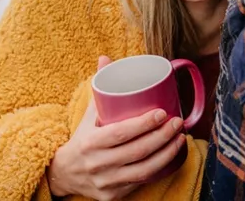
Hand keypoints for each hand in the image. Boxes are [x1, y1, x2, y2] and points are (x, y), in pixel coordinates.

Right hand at [48, 56, 186, 200]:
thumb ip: (99, 87)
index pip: (120, 133)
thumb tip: (105, 58)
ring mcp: (106, 183)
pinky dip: (159, 169)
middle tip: (178, 122)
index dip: (144, 124)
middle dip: (162, 137)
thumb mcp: (87, 114)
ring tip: (180, 138)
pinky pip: (140, 182)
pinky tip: (171, 156)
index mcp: (90, 143)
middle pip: (137, 151)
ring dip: (166, 154)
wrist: (63, 174)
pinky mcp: (113, 195)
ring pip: (143, 170)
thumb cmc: (82, 139)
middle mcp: (98, 165)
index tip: (162, 112)